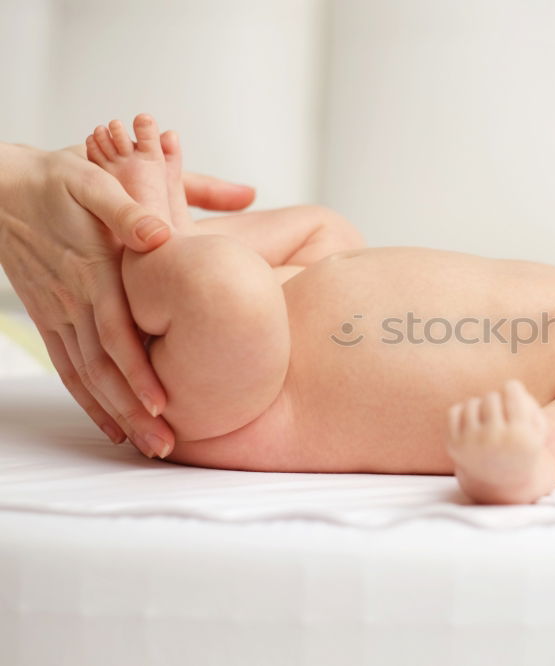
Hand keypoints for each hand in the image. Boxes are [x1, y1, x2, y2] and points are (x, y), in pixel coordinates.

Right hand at [0, 140, 253, 456]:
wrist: (1, 184)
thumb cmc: (59, 179)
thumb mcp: (95, 180)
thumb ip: (129, 208)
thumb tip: (160, 236)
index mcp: (94, 271)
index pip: (119, 334)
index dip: (140, 372)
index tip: (165, 406)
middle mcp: (74, 300)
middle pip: (105, 367)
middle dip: (134, 410)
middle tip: (164, 448)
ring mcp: (57, 312)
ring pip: (87, 375)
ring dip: (114, 413)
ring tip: (144, 446)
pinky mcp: (48, 315)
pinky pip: (67, 366)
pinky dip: (87, 398)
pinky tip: (108, 425)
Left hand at [447, 379, 550, 501]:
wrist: (500, 481)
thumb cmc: (521, 447)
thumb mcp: (538, 429)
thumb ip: (529, 403)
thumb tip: (508, 388)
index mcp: (519, 436)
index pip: (511, 389)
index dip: (513, 390)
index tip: (514, 401)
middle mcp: (494, 440)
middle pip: (491, 396)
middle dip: (497, 401)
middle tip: (501, 416)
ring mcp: (471, 443)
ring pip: (472, 403)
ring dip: (480, 407)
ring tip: (488, 421)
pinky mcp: (453, 445)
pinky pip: (454, 411)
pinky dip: (463, 413)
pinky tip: (473, 425)